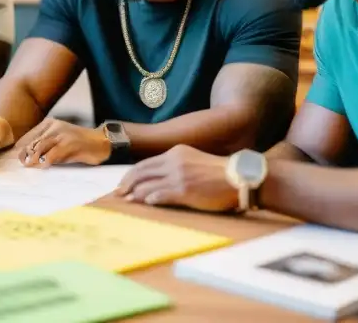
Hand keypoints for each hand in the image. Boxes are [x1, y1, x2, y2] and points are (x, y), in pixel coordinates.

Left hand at [13, 118, 111, 167]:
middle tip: (22, 164)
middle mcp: (54, 127)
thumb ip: (45, 145)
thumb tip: (27, 157)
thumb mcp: (59, 140)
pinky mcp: (68, 145)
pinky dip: (44, 162)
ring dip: (32, 159)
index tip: (17, 158)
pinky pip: (51, 155)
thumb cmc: (78, 144)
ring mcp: (61, 135)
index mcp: (49, 123)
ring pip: (39, 148)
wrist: (100, 143)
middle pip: (32, 142)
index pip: (29, 136)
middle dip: (25, 154)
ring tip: (30, 166)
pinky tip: (43, 166)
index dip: (21, 148)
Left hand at [114, 144, 239, 211]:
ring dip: (135, 194)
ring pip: (147, 184)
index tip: (123, 184)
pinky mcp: (184, 190)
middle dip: (127, 184)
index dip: (131, 174)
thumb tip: (157, 181)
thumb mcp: (193, 161)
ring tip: (128, 201)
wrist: (238, 177)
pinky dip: (150, 199)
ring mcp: (178, 176)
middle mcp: (174, 161)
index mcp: (175, 152)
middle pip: (141, 172)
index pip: (145, 163)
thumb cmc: (218, 173)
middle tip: (118, 194)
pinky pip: (160, 195)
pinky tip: (145, 203)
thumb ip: (175, 166)